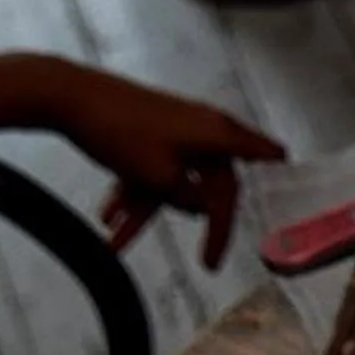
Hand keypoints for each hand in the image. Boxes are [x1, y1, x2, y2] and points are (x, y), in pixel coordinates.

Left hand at [30, 59, 286, 269]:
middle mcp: (202, 128)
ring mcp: (173, 128)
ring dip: (147, 212)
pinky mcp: (148, 128)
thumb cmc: (119, 131)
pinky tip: (108, 218)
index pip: (262, 156)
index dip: (278, 175)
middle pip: (213, 183)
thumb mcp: (159, 177)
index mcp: (217, 134)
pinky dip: (132, 192)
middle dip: (199, 222)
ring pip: (172, 180)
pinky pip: (150, 168)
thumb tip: (202, 208)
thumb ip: (189, 199)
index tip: (289, 190)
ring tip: (119, 240)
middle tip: (205, 258)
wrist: (66, 95)